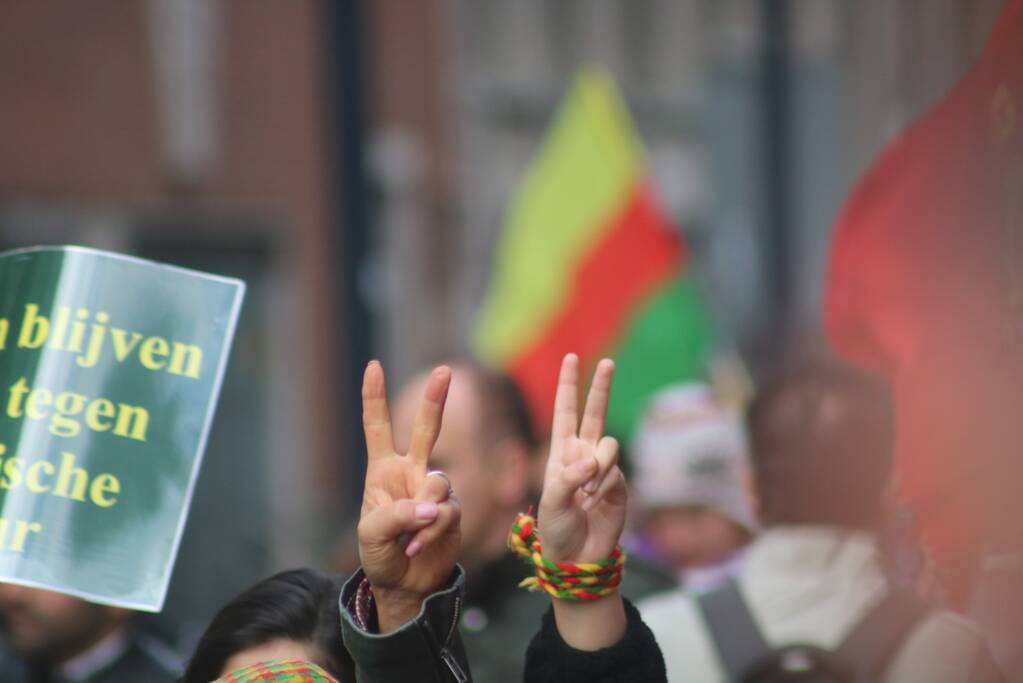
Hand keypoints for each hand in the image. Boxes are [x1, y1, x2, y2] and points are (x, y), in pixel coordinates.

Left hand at [357, 361, 460, 631]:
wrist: (403, 584)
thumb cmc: (380, 553)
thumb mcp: (372, 533)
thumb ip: (397, 515)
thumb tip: (433, 507)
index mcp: (383, 470)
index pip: (379, 427)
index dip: (375, 397)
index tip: (373, 366)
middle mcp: (411, 472)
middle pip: (428, 429)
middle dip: (436, 399)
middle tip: (445, 370)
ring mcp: (434, 491)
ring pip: (439, 482)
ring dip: (425, 511)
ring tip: (412, 536)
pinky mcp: (452, 511)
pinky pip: (446, 513)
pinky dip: (431, 532)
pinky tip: (418, 546)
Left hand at [538, 354, 625, 563]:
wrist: (577, 556)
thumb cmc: (556, 528)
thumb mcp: (552, 500)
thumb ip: (569, 477)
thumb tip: (593, 461)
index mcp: (561, 452)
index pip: (566, 411)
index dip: (568, 385)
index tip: (571, 358)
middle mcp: (583, 454)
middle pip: (594, 413)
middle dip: (600, 388)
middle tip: (607, 362)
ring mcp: (603, 469)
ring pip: (609, 446)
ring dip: (599, 466)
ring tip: (588, 492)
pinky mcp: (620, 485)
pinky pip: (616, 473)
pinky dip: (605, 486)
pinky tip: (595, 503)